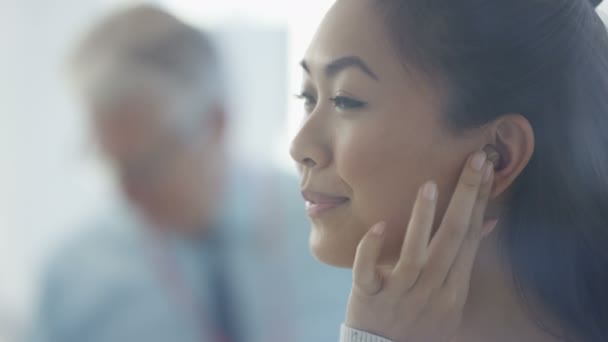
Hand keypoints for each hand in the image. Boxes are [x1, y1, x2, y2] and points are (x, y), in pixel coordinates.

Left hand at [345, 151, 496, 341]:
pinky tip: (378, 226)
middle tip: (475, 160)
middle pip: (453, 239)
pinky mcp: (368, 296)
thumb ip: (465, 260)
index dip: (480, 201)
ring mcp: (399, 293)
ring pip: (414, 254)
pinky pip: (368, 271)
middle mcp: (431, 289)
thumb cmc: (422, 320)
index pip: (471, 237)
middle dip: (466, 197)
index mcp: (454, 288)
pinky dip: (371, 250)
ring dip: (423, 219)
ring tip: (428, 185)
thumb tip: (489, 223)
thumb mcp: (452, 297)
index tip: (487, 168)